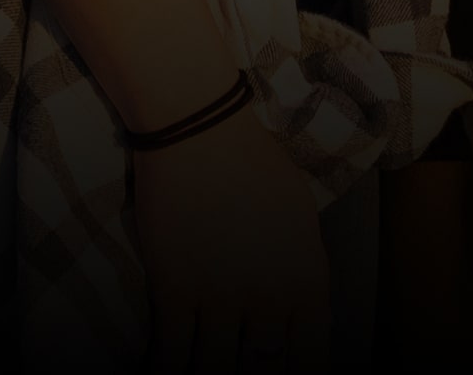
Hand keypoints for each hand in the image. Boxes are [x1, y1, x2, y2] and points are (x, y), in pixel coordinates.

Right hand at [135, 105, 329, 372]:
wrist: (199, 123)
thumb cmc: (252, 162)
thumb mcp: (298, 220)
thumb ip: (299, 275)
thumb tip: (293, 321)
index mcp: (308, 279)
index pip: (314, 361)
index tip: (276, 373)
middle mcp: (272, 298)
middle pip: (262, 372)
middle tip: (237, 365)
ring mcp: (222, 298)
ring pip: (214, 373)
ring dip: (207, 373)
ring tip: (201, 369)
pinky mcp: (175, 291)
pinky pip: (169, 359)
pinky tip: (158, 374)